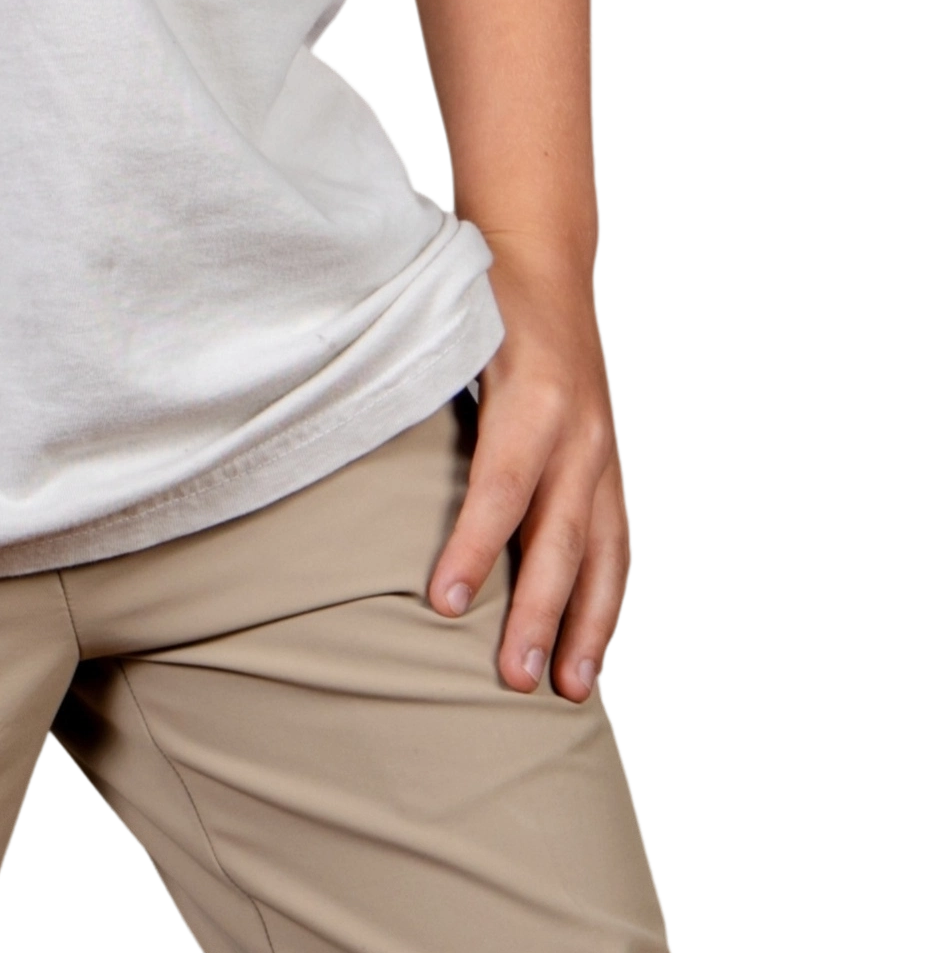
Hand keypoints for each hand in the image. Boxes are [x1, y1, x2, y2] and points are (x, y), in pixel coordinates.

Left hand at [425, 256, 631, 701]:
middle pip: (560, 537)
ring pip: (603, 553)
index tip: (444, 605)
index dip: (473, 548)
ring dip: (587, 625)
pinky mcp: (610, 467)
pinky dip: (606, 601)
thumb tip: (336, 420)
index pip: (501, 488)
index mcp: (533, 396)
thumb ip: (410, 373)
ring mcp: (603, 453)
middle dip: (540, 614)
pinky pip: (615, 545)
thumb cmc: (482, 296)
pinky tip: (591, 650)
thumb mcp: (447, 322)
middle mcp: (579, 431)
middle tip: (514, 680)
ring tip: (569, 692)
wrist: (547, 260)